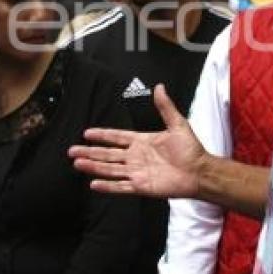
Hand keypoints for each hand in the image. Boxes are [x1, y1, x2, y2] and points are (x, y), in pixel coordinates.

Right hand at [68, 84, 206, 197]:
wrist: (200, 171)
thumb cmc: (191, 149)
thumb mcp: (177, 123)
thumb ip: (165, 107)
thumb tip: (160, 87)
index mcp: (142, 141)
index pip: (116, 137)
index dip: (102, 135)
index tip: (87, 133)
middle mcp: (136, 157)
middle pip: (107, 154)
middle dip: (90, 152)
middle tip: (72, 151)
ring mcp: (137, 172)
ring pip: (110, 169)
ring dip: (93, 167)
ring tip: (77, 163)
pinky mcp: (141, 186)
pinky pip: (121, 186)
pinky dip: (108, 186)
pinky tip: (94, 183)